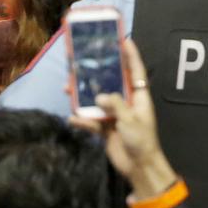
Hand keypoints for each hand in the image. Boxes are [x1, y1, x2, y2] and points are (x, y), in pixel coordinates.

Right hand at [70, 40, 176, 197]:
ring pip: (95, 100)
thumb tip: (98, 96)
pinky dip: (81, 119)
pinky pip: (90, 120)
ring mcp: (114, 115)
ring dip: (82, 95)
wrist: (139, 169)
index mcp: (137, 97)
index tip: (124, 39)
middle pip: (110, 82)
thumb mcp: (130, 120)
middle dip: (96, 72)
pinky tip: (71, 118)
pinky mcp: (105, 128)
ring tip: (67, 87)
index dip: (131, 55)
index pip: (135, 72)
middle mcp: (125, 103)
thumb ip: (115, 104)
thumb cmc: (140, 141)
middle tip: (82, 60)